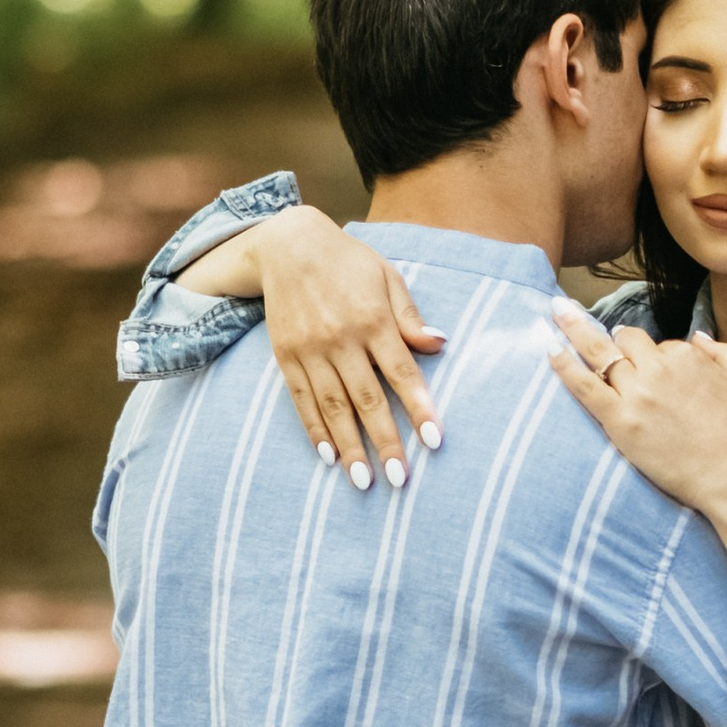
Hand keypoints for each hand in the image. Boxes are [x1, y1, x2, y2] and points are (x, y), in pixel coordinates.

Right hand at [191, 203, 443, 490]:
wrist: (288, 244)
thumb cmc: (349, 262)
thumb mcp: (387, 278)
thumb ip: (410, 317)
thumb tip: (440, 345)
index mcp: (373, 319)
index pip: (401, 373)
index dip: (419, 408)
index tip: (434, 441)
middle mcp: (341, 338)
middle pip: (367, 399)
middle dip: (385, 441)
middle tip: (400, 479)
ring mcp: (310, 349)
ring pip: (333, 407)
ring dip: (350, 446)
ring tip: (364, 481)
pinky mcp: (286, 356)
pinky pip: (302, 400)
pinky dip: (315, 430)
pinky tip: (329, 456)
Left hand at [548, 304, 726, 652]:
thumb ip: (722, 352)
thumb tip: (696, 336)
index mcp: (688, 357)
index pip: (661, 345)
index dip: (655, 355)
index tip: (650, 365)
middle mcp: (658, 369)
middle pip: (625, 340)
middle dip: (610, 334)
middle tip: (576, 316)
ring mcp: (636, 394)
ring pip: (600, 354)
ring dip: (573, 329)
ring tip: (554, 312)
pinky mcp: (619, 421)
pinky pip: (584, 386)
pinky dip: (564, 364)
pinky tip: (547, 347)